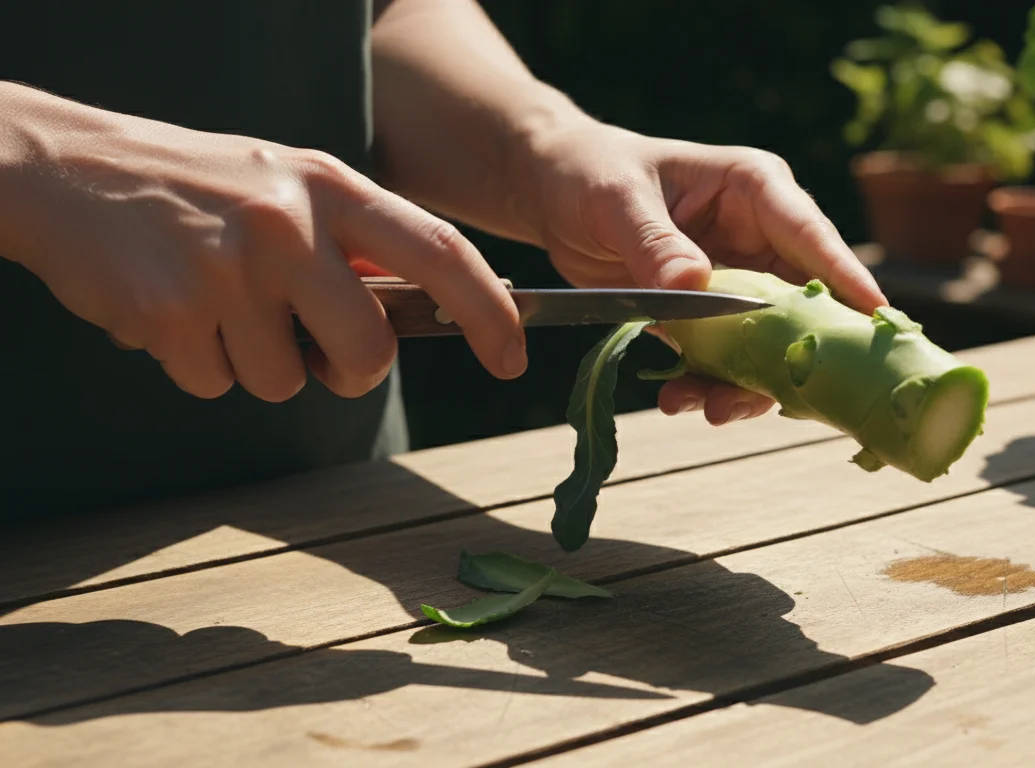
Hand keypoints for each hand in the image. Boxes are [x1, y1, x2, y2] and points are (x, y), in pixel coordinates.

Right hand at [0, 82, 526, 401]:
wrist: (69, 169)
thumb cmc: (201, 186)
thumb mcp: (291, 184)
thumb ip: (356, 241)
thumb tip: (431, 310)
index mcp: (331, 185)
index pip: (440, 251)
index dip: (488, 310)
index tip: (511, 358)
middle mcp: (290, 223)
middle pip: (369, 352)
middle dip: (350, 373)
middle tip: (315, 350)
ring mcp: (229, 267)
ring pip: (286, 381)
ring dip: (257, 362)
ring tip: (216, 301)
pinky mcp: (171, 311)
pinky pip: (215, 384)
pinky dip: (197, 364)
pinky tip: (172, 310)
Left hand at [510, 119, 887, 424]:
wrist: (555, 194)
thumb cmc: (592, 174)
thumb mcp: (617, 201)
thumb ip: (655, 242)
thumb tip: (692, 285)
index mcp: (756, 190)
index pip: (812, 235)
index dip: (846, 280)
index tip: (878, 320)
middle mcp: (762, 238)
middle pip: (804, 305)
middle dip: (791, 356)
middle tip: (765, 395)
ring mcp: (741, 282)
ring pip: (769, 345)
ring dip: (744, 384)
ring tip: (704, 408)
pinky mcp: (713, 319)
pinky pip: (728, 362)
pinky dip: (709, 387)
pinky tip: (679, 400)